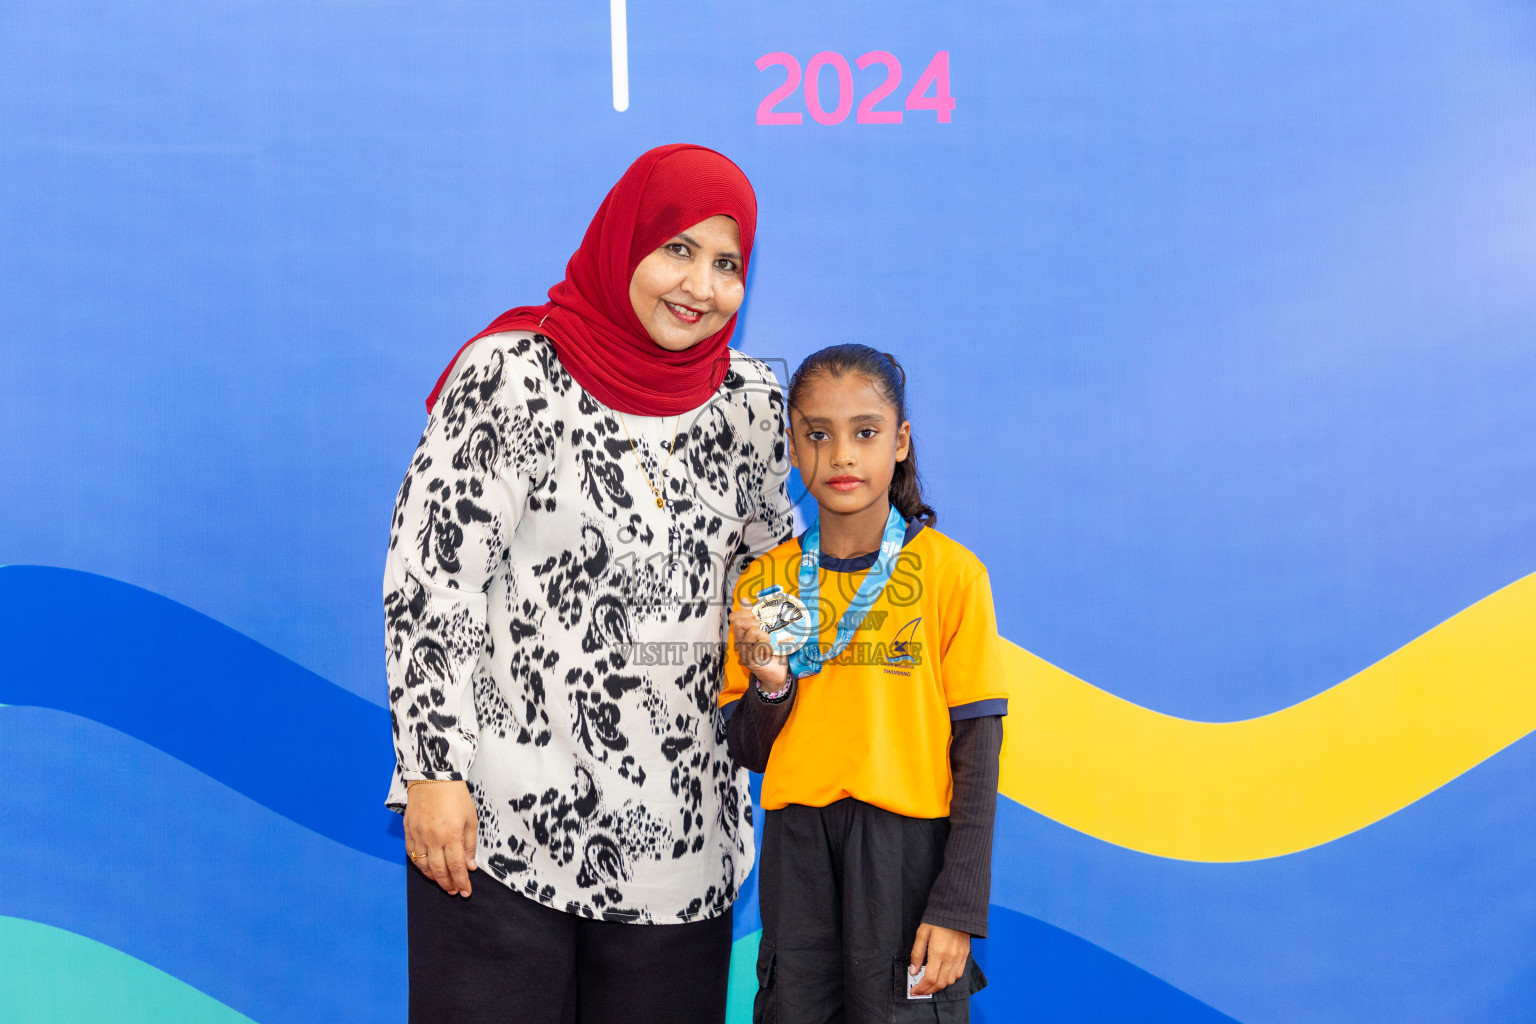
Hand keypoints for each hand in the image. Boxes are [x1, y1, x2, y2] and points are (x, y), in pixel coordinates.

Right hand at [403, 780, 478, 896]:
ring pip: (423, 865)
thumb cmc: (456, 797)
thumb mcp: (470, 819)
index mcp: (451, 835)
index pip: (456, 866)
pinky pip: (412, 854)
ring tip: (442, 882)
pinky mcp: (408, 831)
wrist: (433, 778)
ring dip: (433, 877)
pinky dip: (419, 864)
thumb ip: (469, 844)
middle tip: (454, 891)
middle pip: (439, 870)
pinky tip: (427, 868)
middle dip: (447, 884)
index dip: (461, 882)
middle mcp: (433, 839)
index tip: (466, 892)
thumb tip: (470, 866)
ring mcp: (418, 836)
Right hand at [729, 598, 788, 690]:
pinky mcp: (754, 661)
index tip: (755, 616)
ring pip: (752, 632)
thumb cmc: (771, 651)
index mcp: (741, 634)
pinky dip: (769, 646)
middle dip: (753, 621)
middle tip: (762, 629)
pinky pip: (761, 646)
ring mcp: (746, 652)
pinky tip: (770, 652)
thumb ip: (754, 616)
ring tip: (768, 641)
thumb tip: (744, 599)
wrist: (777, 673)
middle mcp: (740, 643)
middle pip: (739, 622)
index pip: (734, 617)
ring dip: (764, 634)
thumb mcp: (763, 631)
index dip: (745, 612)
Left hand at [909, 923, 970, 995]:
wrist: (955, 911)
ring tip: (929, 984)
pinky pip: (958, 974)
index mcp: (938, 952)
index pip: (930, 978)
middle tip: (920, 990)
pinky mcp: (965, 956)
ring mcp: (959, 958)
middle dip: (928, 990)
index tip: (914, 990)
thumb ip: (917, 953)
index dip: (921, 987)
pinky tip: (942, 977)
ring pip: (950, 981)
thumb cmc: (936, 920)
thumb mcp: (922, 933)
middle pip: (940, 983)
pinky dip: (949, 980)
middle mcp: (950, 958)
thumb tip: (913, 970)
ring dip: (939, 986)